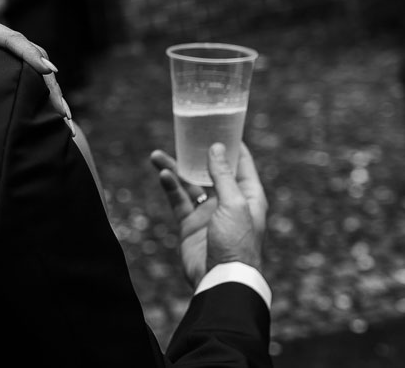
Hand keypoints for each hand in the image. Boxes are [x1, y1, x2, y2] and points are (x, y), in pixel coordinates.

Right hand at [0, 0, 68, 119]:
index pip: (23, 70)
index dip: (40, 93)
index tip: (50, 119)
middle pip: (34, 64)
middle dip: (52, 92)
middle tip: (64, 120)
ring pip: (31, 53)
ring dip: (49, 79)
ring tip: (60, 104)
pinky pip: (12, 40)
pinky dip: (31, 55)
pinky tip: (46, 69)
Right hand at [149, 143, 266, 286]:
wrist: (220, 279)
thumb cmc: (236, 243)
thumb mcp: (234, 204)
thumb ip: (223, 175)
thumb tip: (217, 147)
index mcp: (248, 196)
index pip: (242, 164)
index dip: (232, 145)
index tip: (221, 125)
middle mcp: (229, 202)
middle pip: (212, 171)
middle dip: (197, 154)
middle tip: (183, 135)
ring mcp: (208, 214)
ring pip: (189, 184)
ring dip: (175, 169)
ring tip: (156, 154)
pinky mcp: (190, 225)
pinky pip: (178, 200)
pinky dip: (170, 187)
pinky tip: (162, 175)